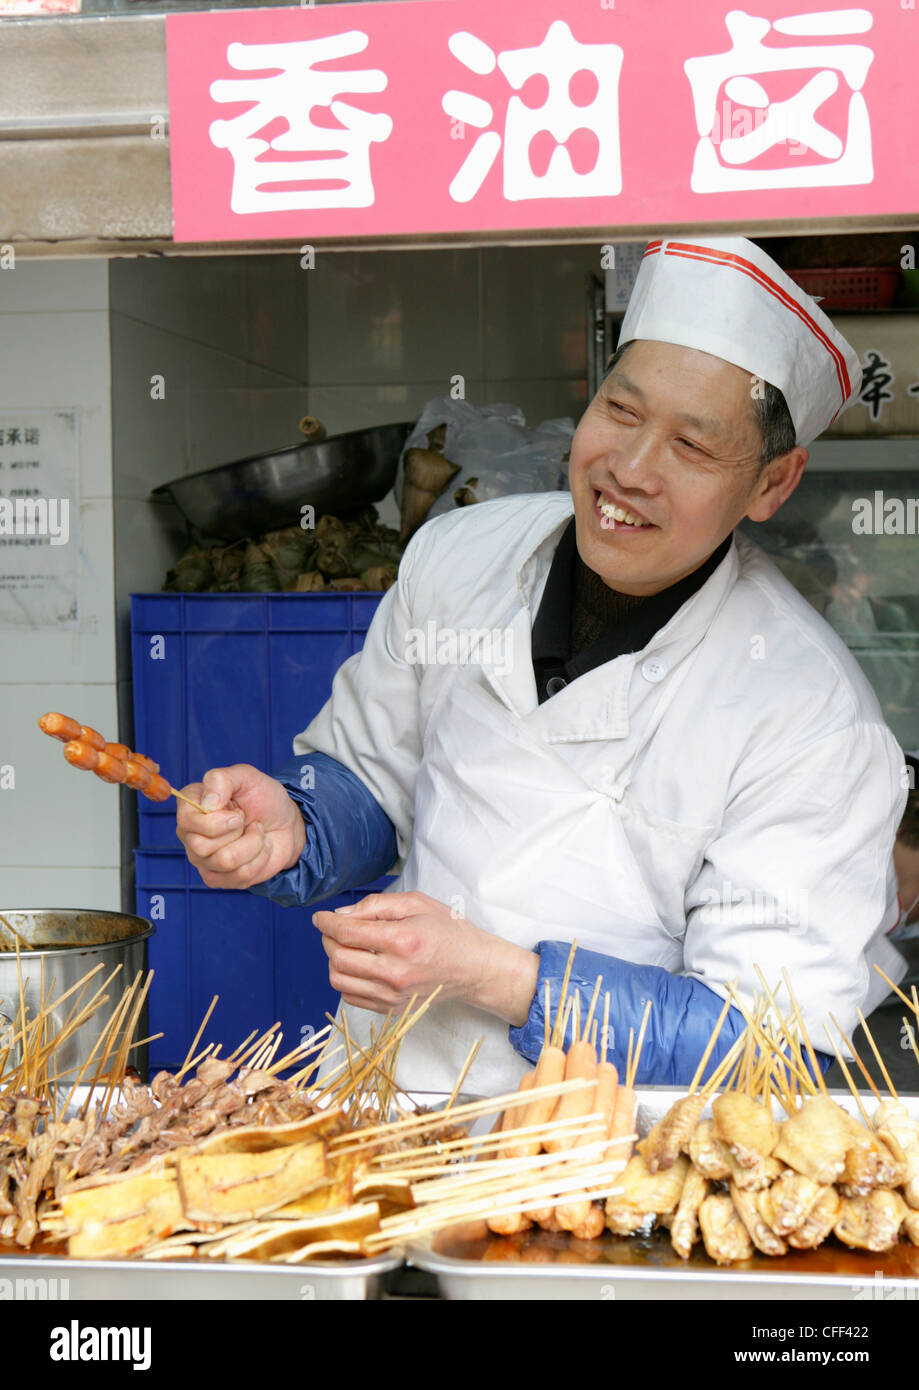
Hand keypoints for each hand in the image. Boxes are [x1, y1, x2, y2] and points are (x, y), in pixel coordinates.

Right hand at [176, 763, 305, 889]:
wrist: (286, 822)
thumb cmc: (263, 797)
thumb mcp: (246, 777)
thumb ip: (221, 779)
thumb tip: (207, 804)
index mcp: (190, 806)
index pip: (187, 821)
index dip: (217, 821)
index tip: (238, 812)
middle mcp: (189, 834)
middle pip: (202, 846)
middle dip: (238, 831)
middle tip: (246, 821)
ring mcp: (202, 859)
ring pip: (225, 861)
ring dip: (253, 844)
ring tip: (256, 832)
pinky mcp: (218, 878)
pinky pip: (240, 876)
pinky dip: (260, 859)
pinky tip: (259, 848)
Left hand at [312, 890, 538, 1024]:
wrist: (475, 969)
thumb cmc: (450, 932)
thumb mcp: (417, 903)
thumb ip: (377, 905)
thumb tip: (341, 915)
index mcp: (403, 941)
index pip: (348, 933)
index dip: (327, 923)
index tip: (320, 917)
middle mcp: (396, 972)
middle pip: (339, 958)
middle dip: (327, 939)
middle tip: (332, 928)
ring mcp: (393, 995)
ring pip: (340, 980)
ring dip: (334, 960)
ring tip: (345, 946)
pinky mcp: (391, 1009)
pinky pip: (351, 997)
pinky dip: (346, 979)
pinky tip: (357, 965)